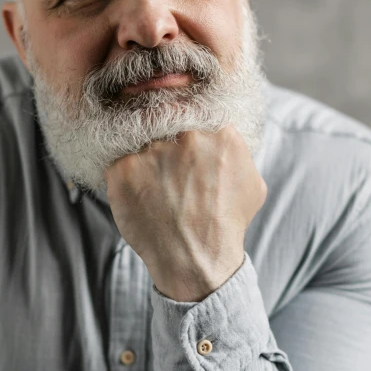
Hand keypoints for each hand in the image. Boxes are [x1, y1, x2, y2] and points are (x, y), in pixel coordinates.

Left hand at [103, 126, 266, 301]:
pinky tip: (137, 193)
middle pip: (166, 118)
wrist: (196, 260)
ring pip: (140, 137)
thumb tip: (227, 134)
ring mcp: (153, 150)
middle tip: (164, 165)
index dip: (185, 127)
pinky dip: (125, 175)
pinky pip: (118, 159)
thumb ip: (239, 150)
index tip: (181, 144)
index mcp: (221, 133)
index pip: (196, 111)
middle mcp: (187, 136)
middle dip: (163, 137)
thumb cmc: (226, 224)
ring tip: (153, 185)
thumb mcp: (252, 184)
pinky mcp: (123, 168)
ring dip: (144, 156)